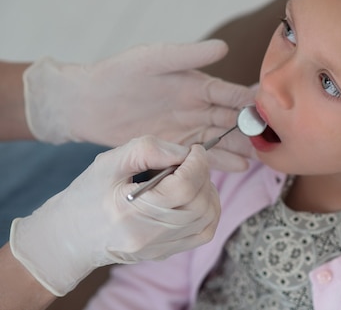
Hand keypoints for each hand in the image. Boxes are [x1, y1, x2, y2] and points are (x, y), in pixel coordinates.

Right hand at [9, 136, 219, 296]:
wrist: (70, 236)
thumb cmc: (86, 195)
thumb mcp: (109, 163)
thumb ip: (148, 150)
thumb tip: (184, 152)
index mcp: (131, 212)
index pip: (184, 187)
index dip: (197, 163)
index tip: (195, 149)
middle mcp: (149, 236)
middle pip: (200, 203)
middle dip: (203, 175)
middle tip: (190, 161)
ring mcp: (159, 248)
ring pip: (207, 218)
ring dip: (208, 191)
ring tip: (191, 177)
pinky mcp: (166, 252)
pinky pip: (203, 233)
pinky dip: (208, 211)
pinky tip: (194, 196)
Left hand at [24, 40, 254, 169]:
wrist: (87, 102)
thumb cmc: (120, 73)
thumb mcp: (155, 59)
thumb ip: (188, 55)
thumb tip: (224, 48)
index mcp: (198, 85)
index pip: (231, 94)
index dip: (249, 101)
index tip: (268, 108)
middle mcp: (198, 108)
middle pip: (231, 120)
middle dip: (250, 129)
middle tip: (269, 139)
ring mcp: (187, 129)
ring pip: (220, 140)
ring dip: (238, 148)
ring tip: (256, 158)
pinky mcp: (173, 147)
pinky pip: (200, 155)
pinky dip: (219, 161)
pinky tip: (236, 167)